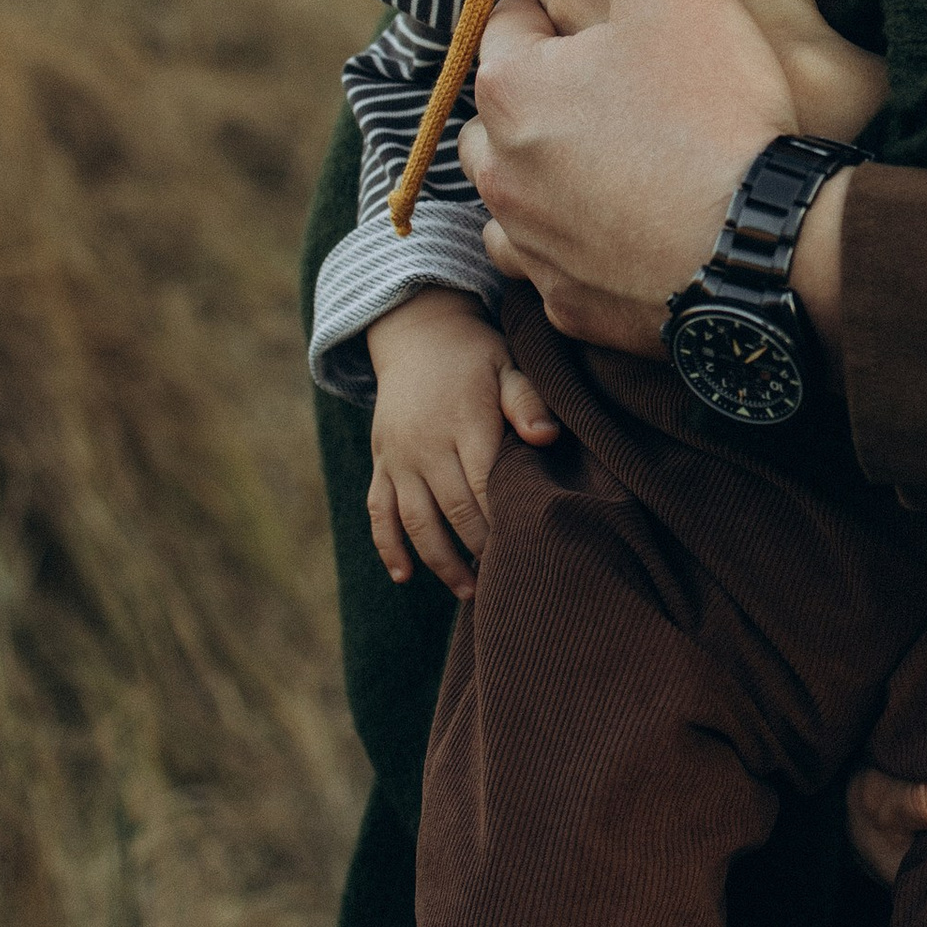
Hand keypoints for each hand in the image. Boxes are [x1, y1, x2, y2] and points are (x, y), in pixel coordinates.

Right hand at [366, 287, 556, 598]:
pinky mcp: (381, 464)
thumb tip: (547, 437)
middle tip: (509, 582)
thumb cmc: (477, 357)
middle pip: (453, 511)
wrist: (417, 334)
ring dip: (441, 562)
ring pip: (415, 521)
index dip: (505, 521)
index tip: (529, 548)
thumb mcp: (508, 367)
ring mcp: (398, 457)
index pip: (485, 485)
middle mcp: (426, 444)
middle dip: (480, 550)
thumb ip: (527, 403)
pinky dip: (388, 546)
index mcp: (464, 422)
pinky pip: (378, 512)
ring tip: (472, 593)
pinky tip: (404, 577)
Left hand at [461, 0, 797, 353]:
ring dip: (536, 170)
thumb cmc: (713, 107)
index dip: (555, 0)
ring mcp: (531, 245)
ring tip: (597, 157)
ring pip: (509, 193)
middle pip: (499, 111)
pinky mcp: (569, 303)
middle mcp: (500, 170)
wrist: (757, 249)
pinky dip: (565, 245)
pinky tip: (609, 232)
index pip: (510, 18)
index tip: (601, 5)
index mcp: (510, 85)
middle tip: (601, 81)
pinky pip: (547, 266)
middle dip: (534, 89)